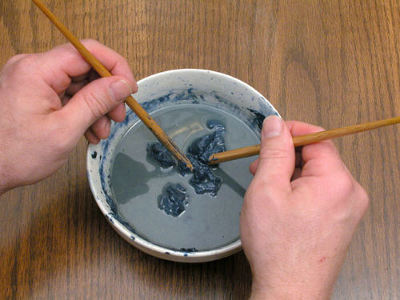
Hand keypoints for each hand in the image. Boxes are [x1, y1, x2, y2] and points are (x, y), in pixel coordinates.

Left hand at [0, 40, 136, 193]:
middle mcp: (33, 68)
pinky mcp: (34, 92)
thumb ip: (96, 102)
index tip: (129, 88)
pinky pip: (67, 94)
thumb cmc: (15, 154)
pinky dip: (81, 111)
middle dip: (106, 94)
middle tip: (118, 116)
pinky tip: (88, 130)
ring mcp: (33, 80)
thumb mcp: (64, 129)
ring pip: (79, 84)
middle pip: (84, 68)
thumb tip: (122, 84)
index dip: (115, 67)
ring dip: (95, 107)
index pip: (87, 52)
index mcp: (36, 70)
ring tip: (101, 131)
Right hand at [240, 116, 368, 298]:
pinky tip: (280, 202)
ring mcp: (347, 209)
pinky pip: (320, 193)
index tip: (272, 135)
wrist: (289, 289)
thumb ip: (274, 151)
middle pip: (317, 157)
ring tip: (267, 187)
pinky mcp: (340, 220)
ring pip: (316, 175)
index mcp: (336, 181)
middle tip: (261, 166)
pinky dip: (299, 190)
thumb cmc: (278, 247)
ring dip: (290, 174)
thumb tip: (276, 125)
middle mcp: (349, 193)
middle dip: (286, 157)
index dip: (291, 132)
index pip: (318, 137)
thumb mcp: (267, 188)